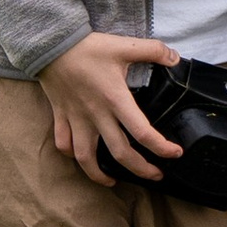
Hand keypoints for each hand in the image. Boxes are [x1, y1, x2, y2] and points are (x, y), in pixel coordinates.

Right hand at [39, 32, 181, 183]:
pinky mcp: (61, 117)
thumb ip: (153, 50)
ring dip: (100, 174)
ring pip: (86, 158)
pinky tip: (83, 159)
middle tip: (156, 175)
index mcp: (115, 99)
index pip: (141, 132)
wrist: (51, 45)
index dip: (161, 147)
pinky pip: (64, 144)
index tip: (175, 153)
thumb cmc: (88, 47)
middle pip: (120, 153)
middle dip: (141, 170)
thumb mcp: (124, 45)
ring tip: (114, 181)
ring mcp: (76, 119)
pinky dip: (72, 156)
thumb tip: (175, 57)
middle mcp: (96, 115)